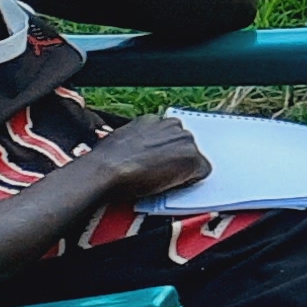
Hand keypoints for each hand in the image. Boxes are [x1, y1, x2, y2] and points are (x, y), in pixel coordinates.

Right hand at [76, 113, 209, 206]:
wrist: (105, 171)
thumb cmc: (104, 162)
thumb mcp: (121, 142)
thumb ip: (138, 142)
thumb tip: (139, 153)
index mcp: (153, 120)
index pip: (168, 135)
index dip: (163, 153)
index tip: (155, 163)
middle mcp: (173, 125)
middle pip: (183, 144)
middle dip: (175, 158)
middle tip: (160, 174)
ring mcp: (184, 140)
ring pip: (193, 156)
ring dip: (183, 167)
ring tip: (164, 181)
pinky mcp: (192, 158)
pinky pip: (202, 170)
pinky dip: (191, 180)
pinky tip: (174, 186)